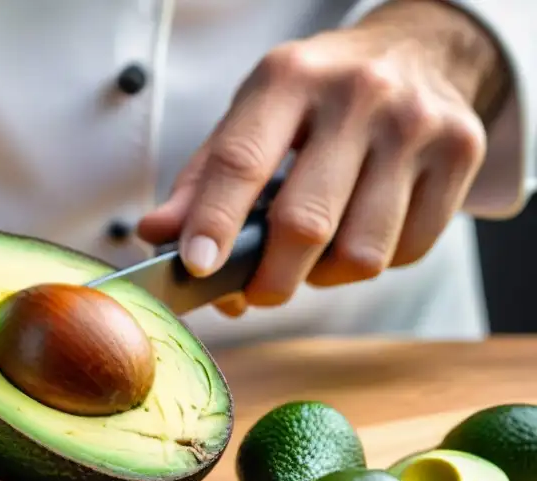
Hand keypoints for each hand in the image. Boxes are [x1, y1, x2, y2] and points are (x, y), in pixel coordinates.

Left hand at [137, 0, 508, 317]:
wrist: (415, 51)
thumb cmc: (315, 99)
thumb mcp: (251, 118)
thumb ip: (201, 181)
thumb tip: (154, 237)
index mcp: (289, 77)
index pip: (242, 162)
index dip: (214, 223)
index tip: (197, 268)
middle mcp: (357, 94)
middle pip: (304, 223)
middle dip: (270, 279)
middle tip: (255, 292)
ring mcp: (416, 124)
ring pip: (360, 253)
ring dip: (323, 276)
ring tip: (311, 255)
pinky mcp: (461, 151)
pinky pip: (407, 252)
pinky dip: (372, 264)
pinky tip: (358, 233)